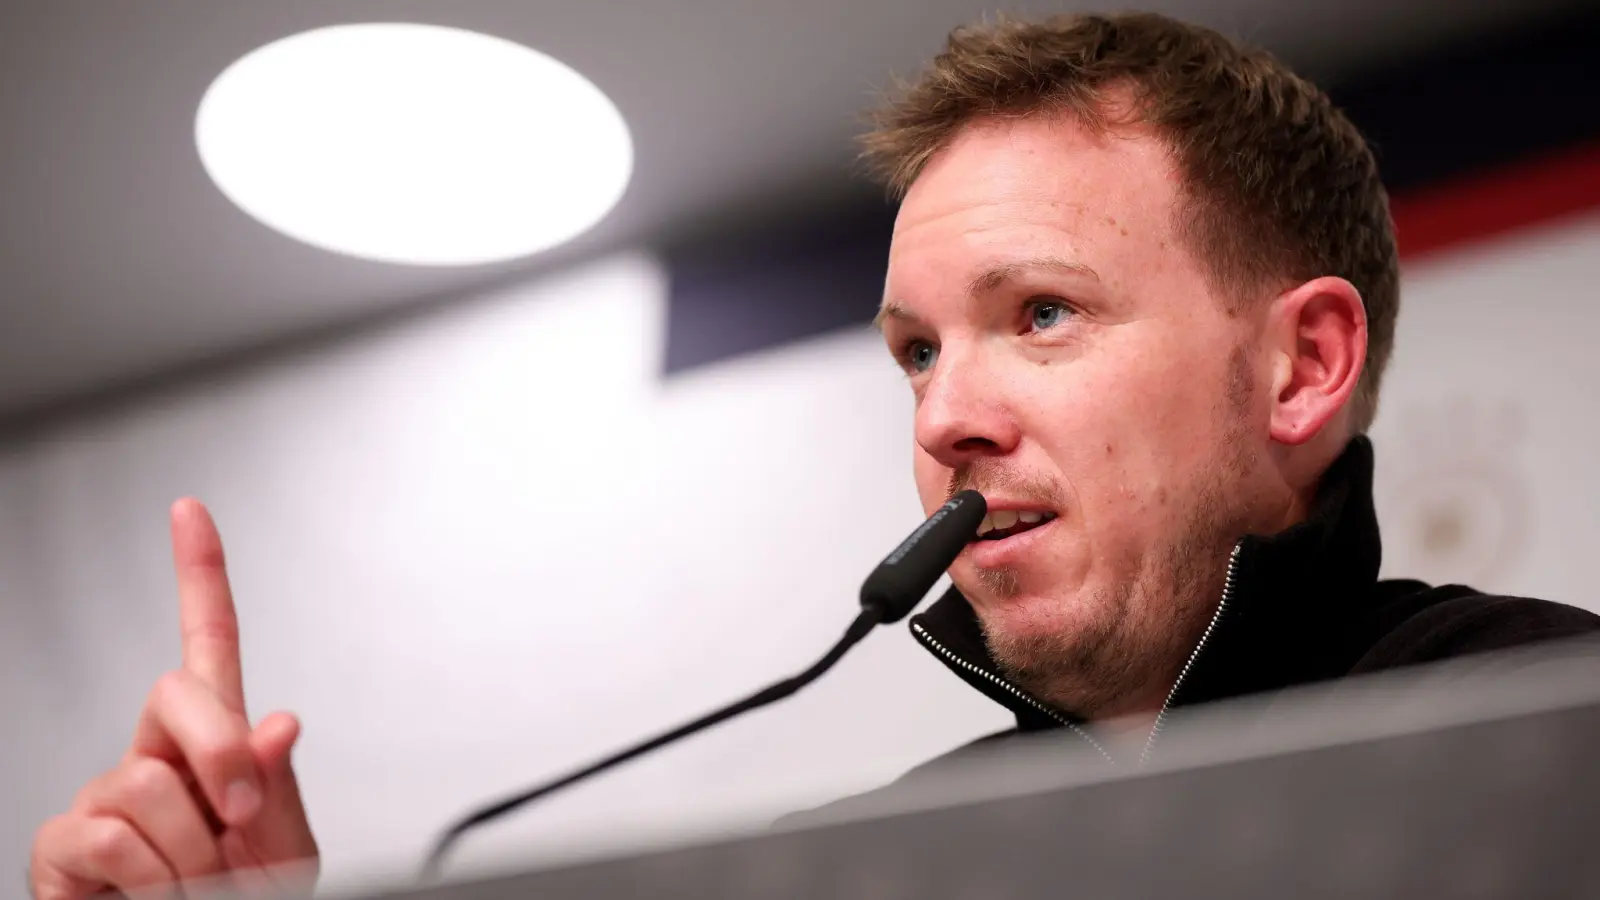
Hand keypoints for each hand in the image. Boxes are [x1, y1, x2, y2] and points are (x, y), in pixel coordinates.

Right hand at [28, 499, 318, 898]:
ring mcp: (104, 797)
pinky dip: (152, 878)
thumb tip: (279, 721)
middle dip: (221, 749)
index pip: (208, 647)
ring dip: (193, 852)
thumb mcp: (284, 854)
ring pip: (148, 782)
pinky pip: (109, 836)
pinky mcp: (63, 844)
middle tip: (244, 820)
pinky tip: (152, 896)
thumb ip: (281, 790)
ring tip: (196, 887)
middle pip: (175, 690)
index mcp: (215, 750)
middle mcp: (153, 758)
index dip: (198, 575)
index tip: (190, 513)